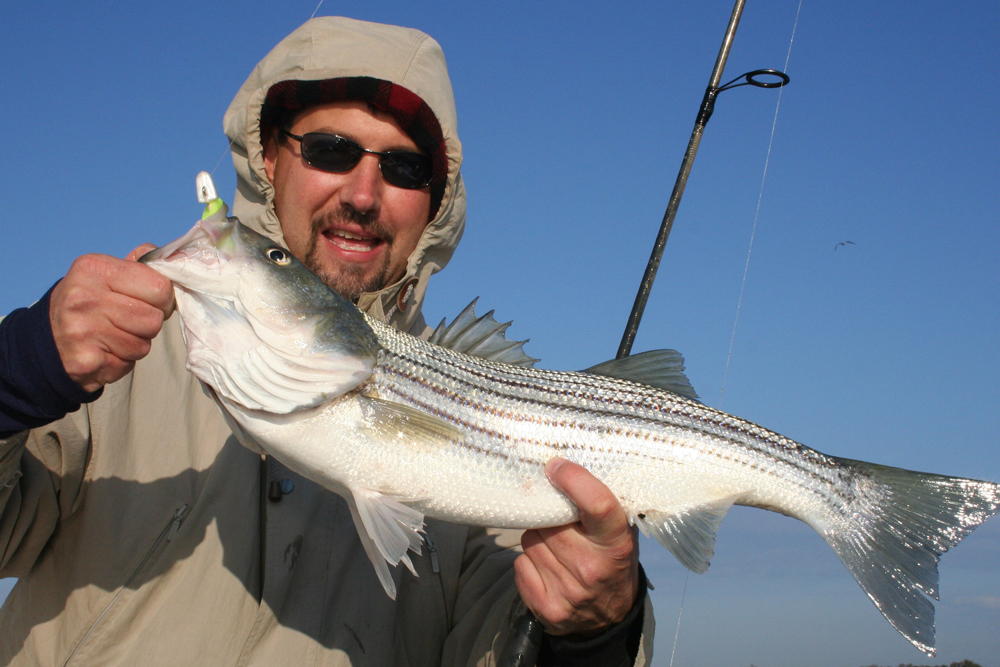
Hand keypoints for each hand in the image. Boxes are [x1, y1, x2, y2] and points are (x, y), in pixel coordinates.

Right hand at [50, 244, 173, 391]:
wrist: (48, 340)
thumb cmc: (90, 303)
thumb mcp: (107, 273)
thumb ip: (141, 264)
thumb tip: (180, 258)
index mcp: (94, 268)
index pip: (159, 286)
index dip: (164, 298)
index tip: (152, 301)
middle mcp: (85, 298)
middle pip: (154, 319)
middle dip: (149, 323)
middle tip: (129, 320)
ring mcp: (83, 331)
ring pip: (143, 345)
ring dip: (136, 343)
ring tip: (114, 335)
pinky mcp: (86, 360)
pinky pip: (128, 364)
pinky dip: (123, 361)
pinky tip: (104, 350)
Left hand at [514, 458, 639, 636]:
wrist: (608, 619)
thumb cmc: (612, 562)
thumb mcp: (620, 532)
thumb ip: (600, 502)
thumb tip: (563, 464)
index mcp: (616, 544)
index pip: (597, 504)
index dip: (573, 479)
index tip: (555, 466)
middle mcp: (592, 568)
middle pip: (549, 521)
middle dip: (548, 515)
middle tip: (558, 520)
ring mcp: (568, 591)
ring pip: (530, 540)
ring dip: (538, 538)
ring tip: (556, 547)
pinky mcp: (545, 606)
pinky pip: (520, 564)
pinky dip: (528, 561)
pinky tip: (547, 567)